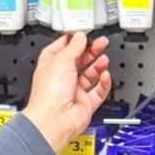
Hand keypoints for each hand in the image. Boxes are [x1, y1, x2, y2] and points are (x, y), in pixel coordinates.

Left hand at [22, 33, 111, 154]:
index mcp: (51, 67)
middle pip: (79, 61)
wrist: (54, 121)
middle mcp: (62, 79)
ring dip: (98, 66)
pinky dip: (104, 83)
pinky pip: (98, 91)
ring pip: (90, 75)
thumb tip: (80, 37)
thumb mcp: (61, 61)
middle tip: (101, 42)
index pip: (62, 49)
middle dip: (90, 51)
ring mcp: (74, 92)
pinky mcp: (85, 103)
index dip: (73, 41)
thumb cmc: (49, 94)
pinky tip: (105, 75)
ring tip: (104, 57)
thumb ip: (73, 47)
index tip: (83, 34)